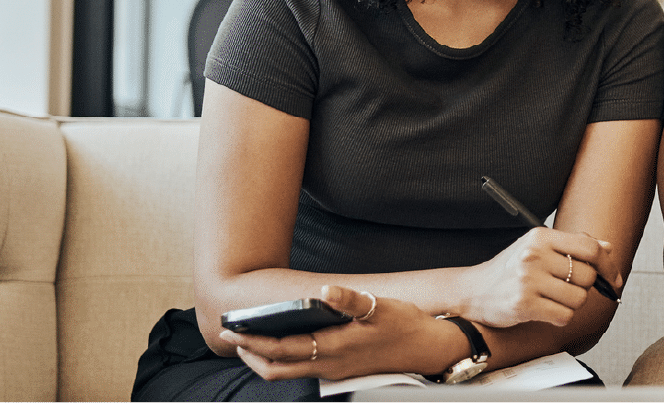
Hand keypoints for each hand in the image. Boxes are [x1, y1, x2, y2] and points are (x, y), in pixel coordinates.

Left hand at [221, 285, 460, 380]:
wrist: (430, 349)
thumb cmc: (405, 326)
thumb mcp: (380, 307)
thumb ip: (350, 299)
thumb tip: (325, 290)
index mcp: (333, 349)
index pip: (281, 351)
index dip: (254, 342)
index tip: (234, 331)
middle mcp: (329, 366)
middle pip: (276, 370)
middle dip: (251, 354)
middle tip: (233, 337)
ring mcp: (335, 371)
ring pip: (289, 372)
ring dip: (266, 358)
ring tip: (252, 339)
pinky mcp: (342, 369)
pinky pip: (303, 369)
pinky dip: (285, 358)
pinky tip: (287, 340)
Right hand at [461, 226, 619, 327]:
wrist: (473, 291)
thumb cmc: (508, 270)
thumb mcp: (538, 248)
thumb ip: (573, 247)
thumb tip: (607, 248)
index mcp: (541, 237)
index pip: (589, 248)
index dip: (608, 265)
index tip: (612, 278)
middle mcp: (534, 255)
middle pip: (587, 276)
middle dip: (582, 287)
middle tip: (563, 289)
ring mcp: (528, 280)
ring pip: (578, 299)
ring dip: (570, 304)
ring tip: (551, 300)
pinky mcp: (523, 304)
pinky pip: (564, 316)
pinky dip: (560, 318)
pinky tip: (545, 311)